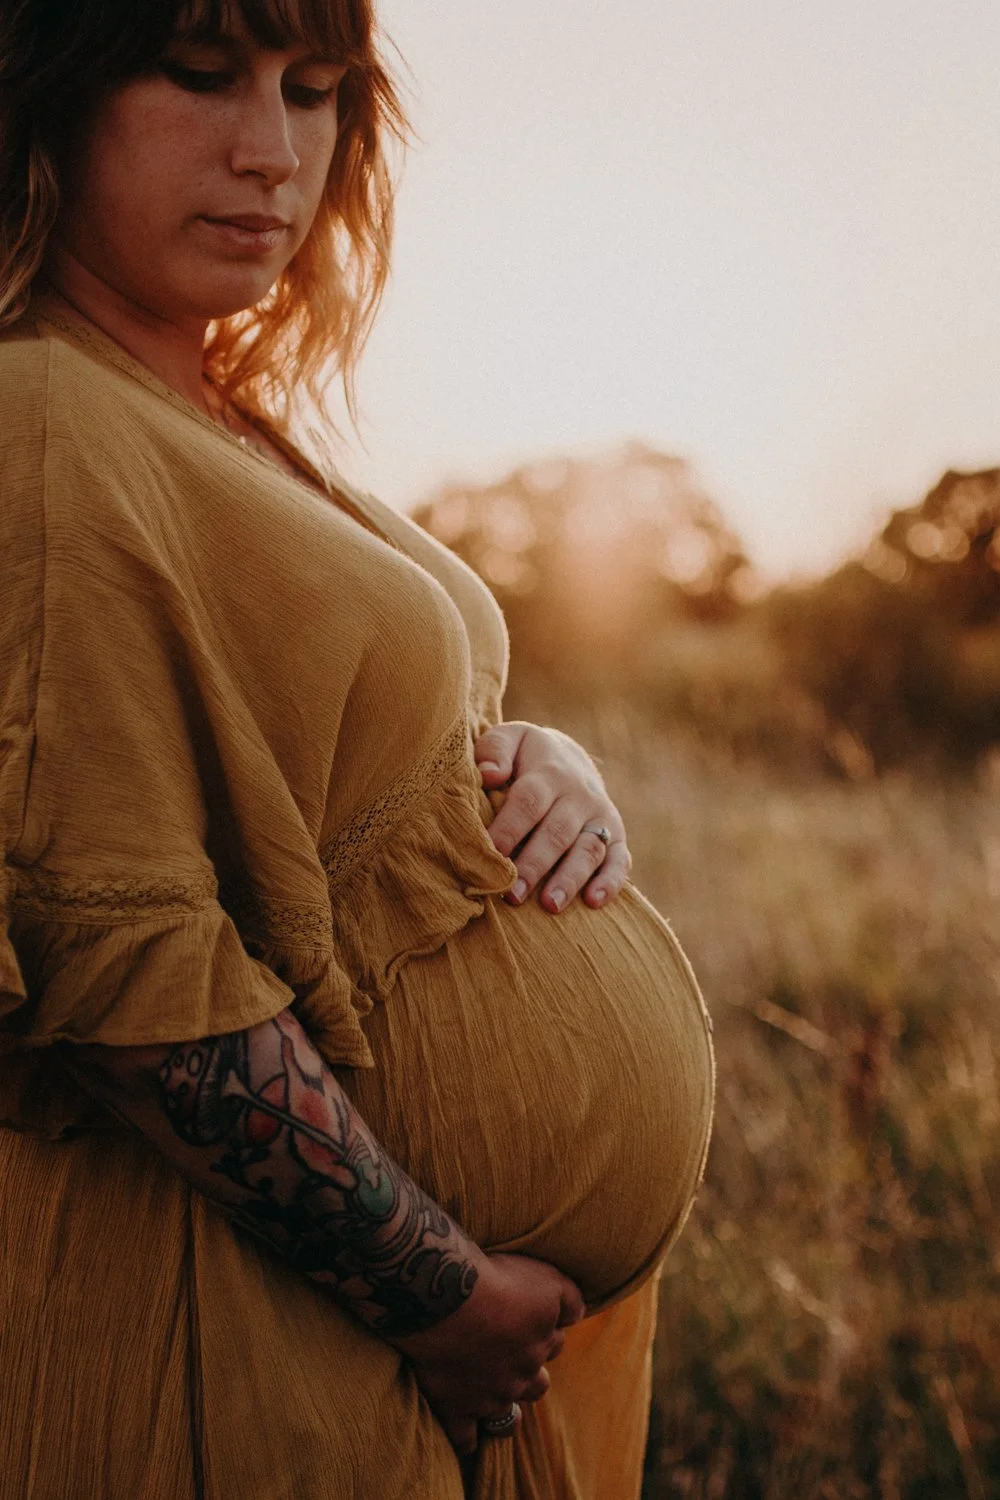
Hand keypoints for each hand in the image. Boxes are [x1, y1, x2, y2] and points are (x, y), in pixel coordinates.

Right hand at [389, 1251, 584, 1457]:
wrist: (447, 1297)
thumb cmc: (496, 1279)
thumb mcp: (546, 1277)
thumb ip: (569, 1299)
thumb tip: (578, 1316)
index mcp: (542, 1341)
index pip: (554, 1342)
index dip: (541, 1331)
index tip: (525, 1319)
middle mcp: (522, 1374)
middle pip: (537, 1383)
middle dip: (528, 1372)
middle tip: (508, 1353)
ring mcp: (489, 1397)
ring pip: (509, 1417)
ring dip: (505, 1407)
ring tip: (493, 1396)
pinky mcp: (456, 1409)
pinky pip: (466, 1439)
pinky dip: (467, 1438)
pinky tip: (466, 1431)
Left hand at [474, 722, 630, 912]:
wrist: (569, 757)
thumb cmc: (525, 756)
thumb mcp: (510, 740)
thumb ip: (494, 750)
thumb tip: (488, 774)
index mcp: (548, 772)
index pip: (528, 802)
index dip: (509, 830)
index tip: (489, 856)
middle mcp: (578, 795)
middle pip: (557, 833)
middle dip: (534, 865)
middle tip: (512, 895)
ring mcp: (600, 816)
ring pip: (588, 850)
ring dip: (570, 879)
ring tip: (549, 906)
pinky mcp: (615, 835)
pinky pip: (618, 859)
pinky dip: (610, 881)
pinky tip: (593, 901)